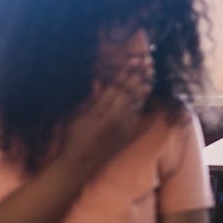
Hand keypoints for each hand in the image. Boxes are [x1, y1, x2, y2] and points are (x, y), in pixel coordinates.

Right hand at [60, 55, 153, 174]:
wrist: (78, 163)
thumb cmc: (72, 137)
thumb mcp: (75, 115)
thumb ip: (89, 98)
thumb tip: (98, 81)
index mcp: (98, 109)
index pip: (115, 85)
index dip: (126, 71)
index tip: (133, 59)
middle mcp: (112, 116)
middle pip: (128, 90)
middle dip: (138, 74)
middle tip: (147, 60)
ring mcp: (121, 125)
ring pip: (135, 100)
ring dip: (143, 84)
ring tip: (150, 70)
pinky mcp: (125, 133)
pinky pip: (136, 113)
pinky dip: (141, 100)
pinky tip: (146, 90)